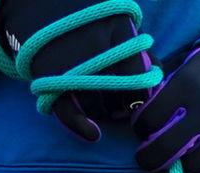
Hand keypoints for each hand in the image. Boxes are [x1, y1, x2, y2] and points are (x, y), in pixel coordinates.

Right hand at [0, 0, 153, 141]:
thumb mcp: (120, 25)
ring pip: (98, 106)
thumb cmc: (90, 21)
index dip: (141, 98)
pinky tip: (93, 134)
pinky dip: (83, 127)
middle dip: (121, 107)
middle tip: (117, 106)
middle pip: (120, 96)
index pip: (141, 78)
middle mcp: (97, 45)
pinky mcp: (52, 77)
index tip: (136, 102)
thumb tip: (158, 85)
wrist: (42, 7)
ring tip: (98, 102)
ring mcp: (73, 63)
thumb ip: (142, 53)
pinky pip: (70, 113)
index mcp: (119, 28)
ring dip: (102, 113)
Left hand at [132, 46, 199, 172]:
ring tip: (192, 152)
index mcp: (187, 86)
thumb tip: (144, 124)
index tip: (145, 129)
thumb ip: (167, 92)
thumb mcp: (189, 68)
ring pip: (192, 167)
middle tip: (148, 159)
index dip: (143, 127)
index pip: (148, 120)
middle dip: (150, 159)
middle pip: (164, 151)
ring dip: (188, 162)